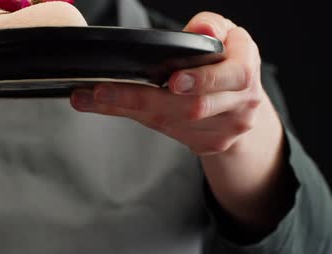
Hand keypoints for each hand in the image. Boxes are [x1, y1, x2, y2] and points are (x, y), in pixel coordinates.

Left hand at [71, 12, 292, 225]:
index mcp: (246, 71)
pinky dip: (133, 117)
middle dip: (141, 98)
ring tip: (90, 98)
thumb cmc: (227, 62)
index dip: (201, 80)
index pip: (231, 76)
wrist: (244, 103)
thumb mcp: (226, 35)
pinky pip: (164, 131)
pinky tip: (109, 106)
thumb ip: (211, 28)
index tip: (173, 81)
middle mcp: (240, 104)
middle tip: (102, 91)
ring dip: (126, 108)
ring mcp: (225, 129)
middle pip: (189, 107)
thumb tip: (201, 31)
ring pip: (169, 121)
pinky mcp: (208, 144)